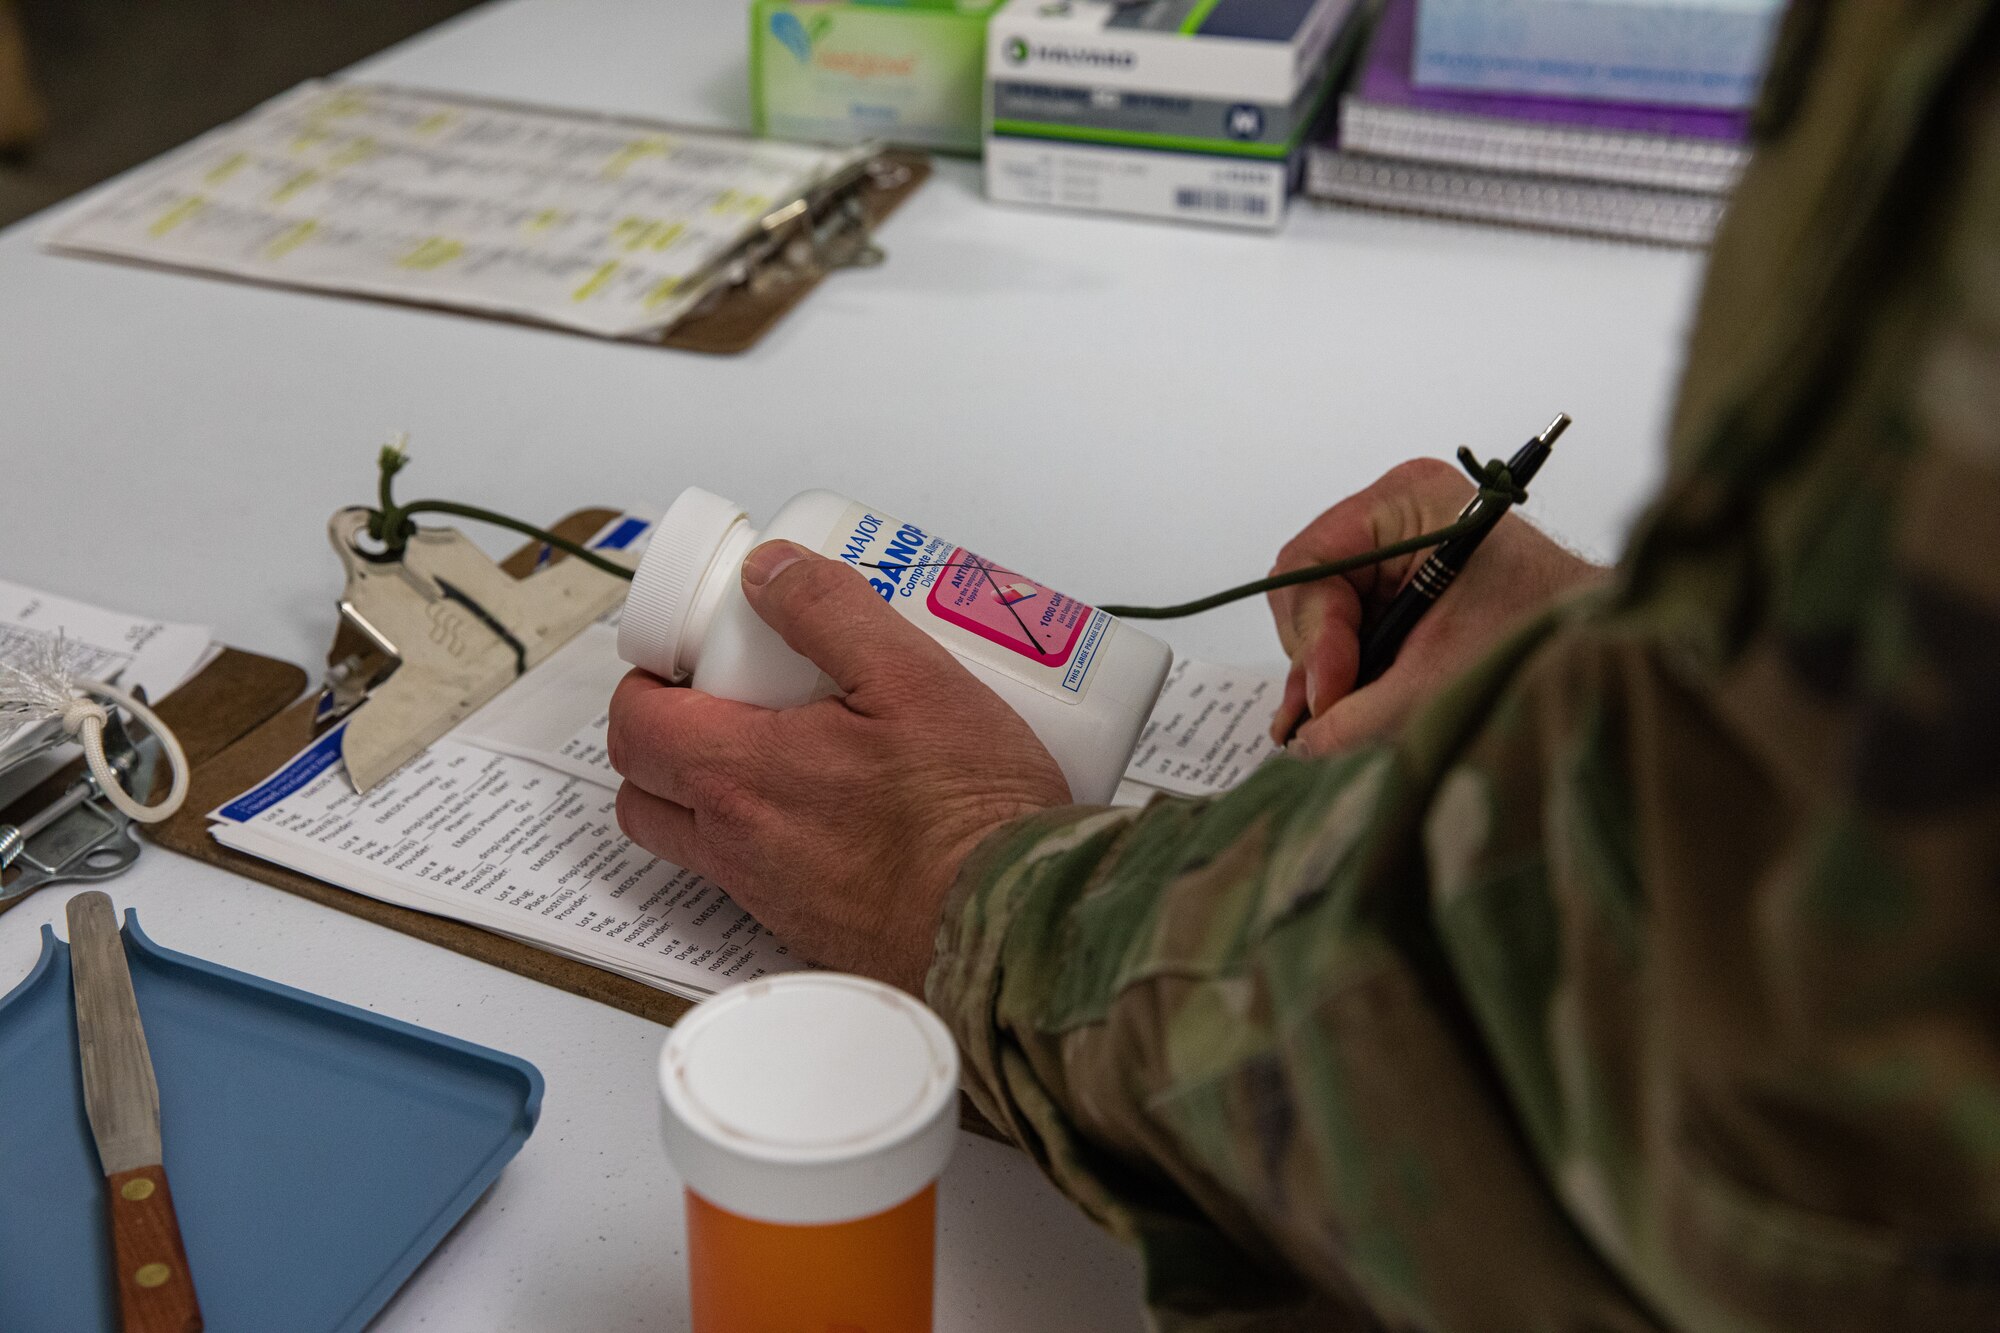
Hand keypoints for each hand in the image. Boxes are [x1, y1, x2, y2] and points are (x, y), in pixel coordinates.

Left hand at [608, 541, 1072, 994]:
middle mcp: (737, 845)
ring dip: (709, 792)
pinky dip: (765, 838)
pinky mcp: (811, 929)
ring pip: (695, 841)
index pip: (635, 726)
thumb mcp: (911, 675)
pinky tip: (835, 808)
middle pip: (645, 791)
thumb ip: (830, 612)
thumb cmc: (968, 810)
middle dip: (663, 739)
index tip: (689, 658)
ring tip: (787, 748)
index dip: (647, 683)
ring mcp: (771, 896)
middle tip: (726, 698)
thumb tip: (769, 571)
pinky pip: (754, 879)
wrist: (1012, 923)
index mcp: (740, 776)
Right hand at [1268, 458, 1606, 753]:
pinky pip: (1349, 629)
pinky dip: (1349, 673)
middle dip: (1316, 658)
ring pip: (1324, 615)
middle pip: (1310, 590)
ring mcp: (1395, 551)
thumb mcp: (1439, 681)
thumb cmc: (1543, 638)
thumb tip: (1302, 741)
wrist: (1607, 645)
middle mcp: (1393, 516)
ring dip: (1329, 673)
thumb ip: (1361, 713)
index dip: (1311, 637)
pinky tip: (1351, 709)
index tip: (1328, 695)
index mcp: (1406, 501)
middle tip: (1328, 715)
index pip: (1310, 564)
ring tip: (1339, 721)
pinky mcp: (1403, 587)